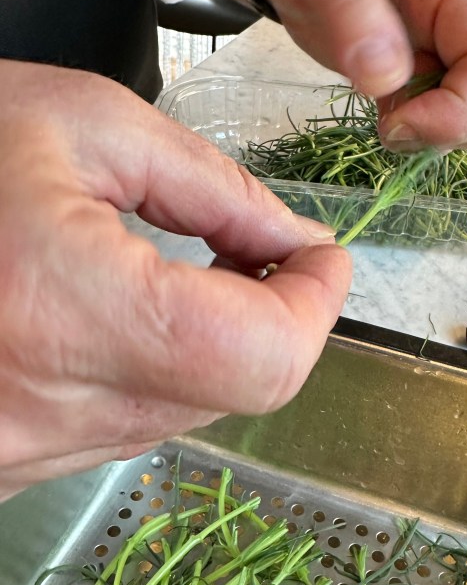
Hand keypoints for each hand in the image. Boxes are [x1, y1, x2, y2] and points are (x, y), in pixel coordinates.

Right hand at [0, 61, 350, 500]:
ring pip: (185, 410)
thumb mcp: (76, 123)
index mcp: (71, 314)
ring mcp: (25, 452)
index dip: (314, 307)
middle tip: (257, 251)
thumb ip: (209, 187)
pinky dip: (152, 369)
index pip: (262, 360)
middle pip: (235, 390)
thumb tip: (290, 241)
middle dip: (271, 316)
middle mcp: (48, 411)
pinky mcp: (12, 461)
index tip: (319, 259)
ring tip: (178, 270)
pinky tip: (121, 313)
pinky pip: (124, 423)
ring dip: (213, 343)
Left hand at [249, 0, 466, 151]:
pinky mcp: (432, 75)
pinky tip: (387, 117)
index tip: (397, 123)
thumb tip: (386, 80)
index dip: (462, 107)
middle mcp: (464, 18)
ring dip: (441, 136)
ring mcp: (452, 49)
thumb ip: (347, 5)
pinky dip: (426, 135)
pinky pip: (455, 119)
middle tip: (391, 127)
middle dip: (457, 127)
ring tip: (385, 119)